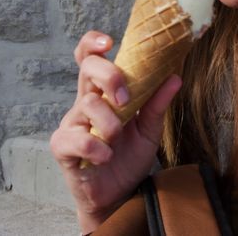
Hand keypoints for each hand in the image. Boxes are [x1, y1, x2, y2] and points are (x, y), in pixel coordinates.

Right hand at [50, 31, 182, 232]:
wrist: (119, 197)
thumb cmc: (129, 159)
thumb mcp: (149, 130)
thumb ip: (157, 104)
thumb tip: (175, 76)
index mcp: (103, 93)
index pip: (89, 58)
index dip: (93, 43)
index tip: (109, 41)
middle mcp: (85, 103)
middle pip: (87, 69)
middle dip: (109, 76)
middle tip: (126, 99)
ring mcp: (71, 124)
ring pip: (87, 105)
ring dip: (110, 122)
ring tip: (117, 140)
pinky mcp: (63, 147)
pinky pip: (74, 138)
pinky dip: (95, 147)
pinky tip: (105, 157)